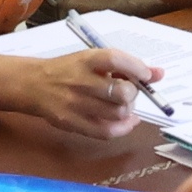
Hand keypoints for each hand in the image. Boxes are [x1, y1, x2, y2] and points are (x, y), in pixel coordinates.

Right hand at [0, 46, 164, 148]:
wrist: (32, 84)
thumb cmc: (69, 70)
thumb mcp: (92, 59)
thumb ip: (124, 66)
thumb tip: (158, 74)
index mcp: (86, 59)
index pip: (117, 60)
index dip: (138, 68)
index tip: (148, 75)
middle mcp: (80, 80)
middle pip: (121, 92)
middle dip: (133, 94)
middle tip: (129, 93)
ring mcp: (75, 104)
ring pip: (117, 113)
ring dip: (128, 111)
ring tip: (122, 105)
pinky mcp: (71, 122)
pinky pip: (105, 131)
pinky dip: (122, 128)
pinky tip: (125, 122)